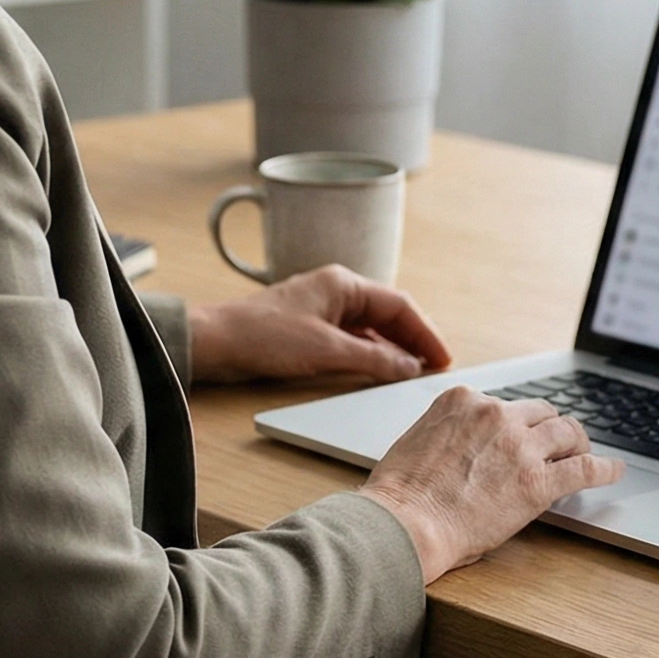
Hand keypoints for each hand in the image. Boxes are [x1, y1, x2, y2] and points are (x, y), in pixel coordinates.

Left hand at [186, 264, 454, 385]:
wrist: (216, 343)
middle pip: (388, 314)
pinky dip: (370, 354)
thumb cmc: (264, 337)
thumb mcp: (326, 350)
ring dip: (392, 348)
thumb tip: (409, 366)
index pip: (399, 304)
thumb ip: (373, 360)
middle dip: (413, 339)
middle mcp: (336, 291)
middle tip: (434, 367)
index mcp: (343, 284)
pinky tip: (378, 371)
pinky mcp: (310, 328)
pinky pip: (352, 339)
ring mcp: (322, 309)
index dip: (425, 332)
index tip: (442, 358)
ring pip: (370, 328)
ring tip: (412, 372)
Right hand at [357, 386, 622, 582]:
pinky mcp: (538, 480)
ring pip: (567, 430)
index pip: (503, 403)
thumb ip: (450, 433)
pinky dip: (604, 469)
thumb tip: (466, 448)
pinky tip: (614, 471)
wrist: (405, 523)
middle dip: (550, 427)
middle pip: (540, 411)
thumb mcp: (420, 440)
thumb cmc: (402, 495)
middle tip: (559, 443)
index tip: (520, 434)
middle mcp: (494, 413)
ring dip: (577, 442)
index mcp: (462, 401)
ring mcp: (519, 444)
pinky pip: (584, 468)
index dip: (515, 423)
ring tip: (584, 453)